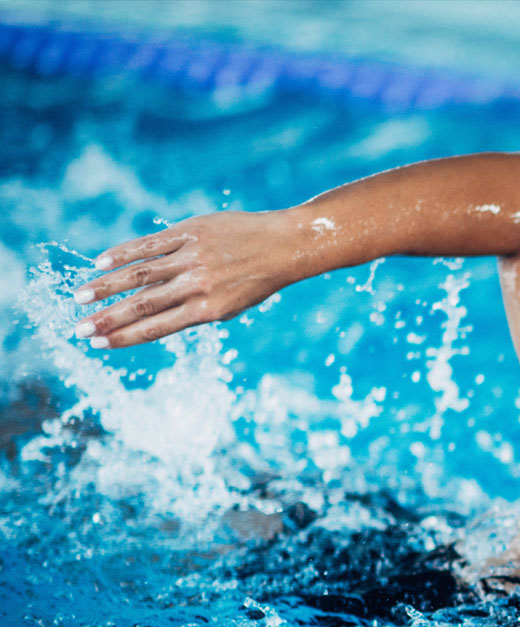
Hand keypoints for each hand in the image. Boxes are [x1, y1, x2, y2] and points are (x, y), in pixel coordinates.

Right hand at [73, 210, 302, 347]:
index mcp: (208, 310)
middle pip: (143, 305)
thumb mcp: (231, 305)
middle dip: (108, 318)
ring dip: (107, 286)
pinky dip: (124, 253)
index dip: (125, 336)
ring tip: (81, 296)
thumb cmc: (257, 279)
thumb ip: (195, 310)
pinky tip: (102, 262)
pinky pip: (151, 244)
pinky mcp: (191, 232)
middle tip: (79, 328)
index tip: (98, 343)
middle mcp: (197, 285)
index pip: (157, 327)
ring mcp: (192, 258)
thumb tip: (154, 316)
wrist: (285, 245)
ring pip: (141, 274)